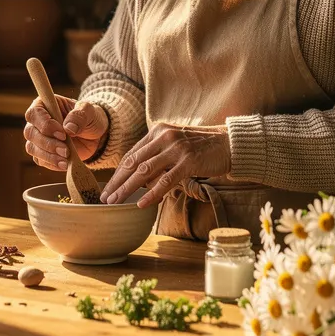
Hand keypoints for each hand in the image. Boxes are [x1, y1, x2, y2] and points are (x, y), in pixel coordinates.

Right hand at [23, 95, 108, 171]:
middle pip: (30, 133)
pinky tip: (64, 164)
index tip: (62, 134)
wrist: (94, 136)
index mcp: (45, 105)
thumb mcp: (90, 112)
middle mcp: (37, 121)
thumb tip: (68, 127)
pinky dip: (51, 163)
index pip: (34, 113)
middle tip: (66, 150)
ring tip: (66, 159)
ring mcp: (38, 138)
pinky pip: (40, 160)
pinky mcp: (42, 153)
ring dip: (49, 156)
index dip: (45, 124)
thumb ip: (80, 116)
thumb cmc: (89, 118)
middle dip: (48, 143)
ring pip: (32, 148)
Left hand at [101, 123, 231, 207]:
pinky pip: (166, 181)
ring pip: (145, 171)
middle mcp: (164, 136)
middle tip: (106, 197)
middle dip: (117, 181)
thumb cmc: (201, 148)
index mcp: (158, 131)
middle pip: (133, 162)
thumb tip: (138, 179)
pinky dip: (152, 193)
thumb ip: (157, 156)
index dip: (118, 172)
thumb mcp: (175, 146)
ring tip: (116, 201)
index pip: (132, 154)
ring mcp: (176, 148)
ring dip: (127, 188)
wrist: (229, 143)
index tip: (109, 187)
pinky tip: (141, 204)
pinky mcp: (188, 161)